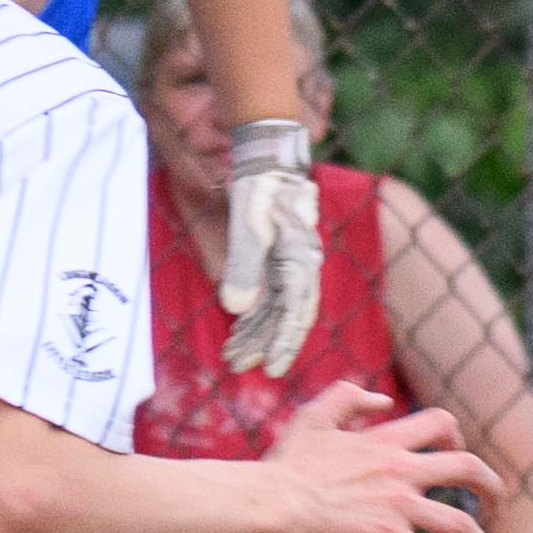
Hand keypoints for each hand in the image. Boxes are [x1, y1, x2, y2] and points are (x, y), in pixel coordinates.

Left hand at [218, 123, 321, 376]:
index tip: (271, 369)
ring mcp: (288, 266)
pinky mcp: (276, 262)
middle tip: (237, 367)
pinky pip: (267, 296)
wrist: (269, 163)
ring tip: (231, 355)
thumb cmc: (262, 190)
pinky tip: (237, 331)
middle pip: (283, 317)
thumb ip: (243, 267)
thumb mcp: (249, 225)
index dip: (283, 344)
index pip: (295, 314)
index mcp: (301, 263)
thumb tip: (235, 309)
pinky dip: (252, 315)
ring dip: (253, 333)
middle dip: (261, 344)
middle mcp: (300, 269)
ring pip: (273, 310)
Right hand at [262, 381, 504, 532]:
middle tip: (498, 506)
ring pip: (462, 524)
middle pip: (469, 469)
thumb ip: (349, 397)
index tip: (458, 453)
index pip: (441, 424)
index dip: (456, 437)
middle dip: (493, 488)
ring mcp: (399, 507)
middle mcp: (402, 471)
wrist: (273, 502)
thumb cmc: (287, 464)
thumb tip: (383, 399)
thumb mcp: (315, 416)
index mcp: (387, 441)